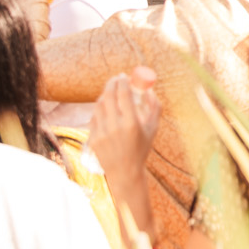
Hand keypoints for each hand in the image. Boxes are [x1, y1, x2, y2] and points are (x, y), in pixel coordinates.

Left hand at [89, 66, 160, 227]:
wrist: (125, 172)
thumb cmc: (142, 148)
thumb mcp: (153, 128)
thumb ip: (155, 107)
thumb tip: (149, 89)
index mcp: (131, 123)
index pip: (123, 94)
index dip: (122, 81)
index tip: (124, 76)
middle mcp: (115, 127)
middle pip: (108, 96)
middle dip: (112, 83)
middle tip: (116, 79)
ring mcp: (102, 133)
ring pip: (99, 105)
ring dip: (105, 94)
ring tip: (111, 91)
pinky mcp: (93, 138)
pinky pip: (94, 117)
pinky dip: (100, 109)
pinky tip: (105, 107)